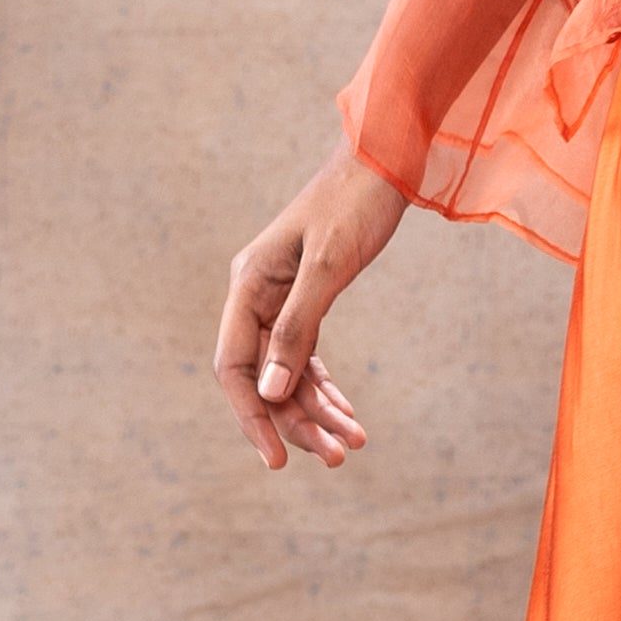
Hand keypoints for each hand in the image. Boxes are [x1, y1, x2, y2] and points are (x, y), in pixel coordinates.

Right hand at [213, 150, 405, 472]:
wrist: (386, 161)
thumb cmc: (355, 205)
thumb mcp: (328, 266)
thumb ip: (297, 328)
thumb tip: (270, 391)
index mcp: (249, 284)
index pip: (234, 367)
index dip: (252, 416)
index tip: (278, 459)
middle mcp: (257, 295)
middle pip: (265, 377)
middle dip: (298, 421)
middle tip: (339, 457)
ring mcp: (282, 299)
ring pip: (289, 372)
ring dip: (318, 411)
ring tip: (355, 443)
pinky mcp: (309, 299)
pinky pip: (307, 356)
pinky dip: (326, 387)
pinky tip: (349, 414)